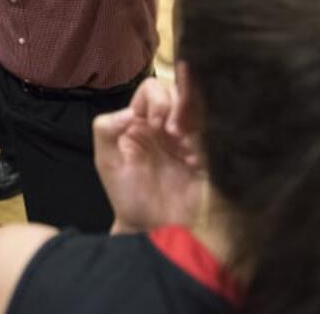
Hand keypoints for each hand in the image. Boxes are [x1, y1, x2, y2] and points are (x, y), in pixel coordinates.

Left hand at [94, 79, 202, 232]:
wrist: (153, 229)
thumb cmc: (128, 196)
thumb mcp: (107, 162)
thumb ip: (105, 130)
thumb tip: (128, 111)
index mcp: (141, 121)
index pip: (152, 89)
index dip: (157, 99)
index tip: (155, 124)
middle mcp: (166, 125)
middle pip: (179, 93)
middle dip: (179, 107)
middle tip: (173, 134)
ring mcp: (188, 139)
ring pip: (200, 108)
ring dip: (194, 121)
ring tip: (186, 150)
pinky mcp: (207, 156)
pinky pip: (214, 134)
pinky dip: (206, 141)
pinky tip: (195, 162)